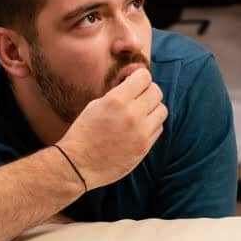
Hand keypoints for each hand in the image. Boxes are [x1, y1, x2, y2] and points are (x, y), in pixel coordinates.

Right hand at [55, 68, 165, 188]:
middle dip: (147, 90)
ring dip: (153, 108)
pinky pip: (159, 128)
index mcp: (117, 100)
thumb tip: (135, 85)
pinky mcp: (145, 147)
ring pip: (162, 110)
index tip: (135, 80)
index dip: (140, 76)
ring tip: (141, 112)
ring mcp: (141, 132)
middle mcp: (132, 114)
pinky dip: (152, 125)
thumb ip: (118, 94)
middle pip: (156, 92)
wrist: (78, 164)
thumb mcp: (96, 105)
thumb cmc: (83, 133)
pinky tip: (139, 127)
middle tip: (138, 96)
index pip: (144, 77)